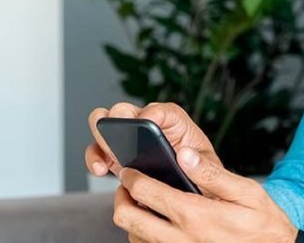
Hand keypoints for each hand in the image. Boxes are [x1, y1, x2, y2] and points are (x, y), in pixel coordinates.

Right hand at [85, 102, 220, 177]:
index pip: (161, 109)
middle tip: (121, 135)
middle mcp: (146, 123)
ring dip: (101, 137)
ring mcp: (127, 138)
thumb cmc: (200, 176)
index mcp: (173, 121)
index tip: (148, 122)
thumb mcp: (209, 169)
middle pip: (125, 109)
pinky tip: (100, 169)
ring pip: (104, 124)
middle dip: (120, 119)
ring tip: (106, 158)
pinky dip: (95, 158)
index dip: (152, 113)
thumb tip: (186, 155)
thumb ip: (202, 163)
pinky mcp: (114, 156)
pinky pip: (97, 151)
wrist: (188, 193)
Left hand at [113, 146, 297, 242]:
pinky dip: (142, 237)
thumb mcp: (247, 193)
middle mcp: (180, 239)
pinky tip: (156, 225)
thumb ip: (212, 174)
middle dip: (121, 198)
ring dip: (132, 219)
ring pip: (133, 237)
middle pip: (128, 218)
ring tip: (141, 205)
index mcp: (195, 215)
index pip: (145, 192)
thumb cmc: (264, 226)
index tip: (130, 170)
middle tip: (128, 186)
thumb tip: (185, 154)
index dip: (131, 177)